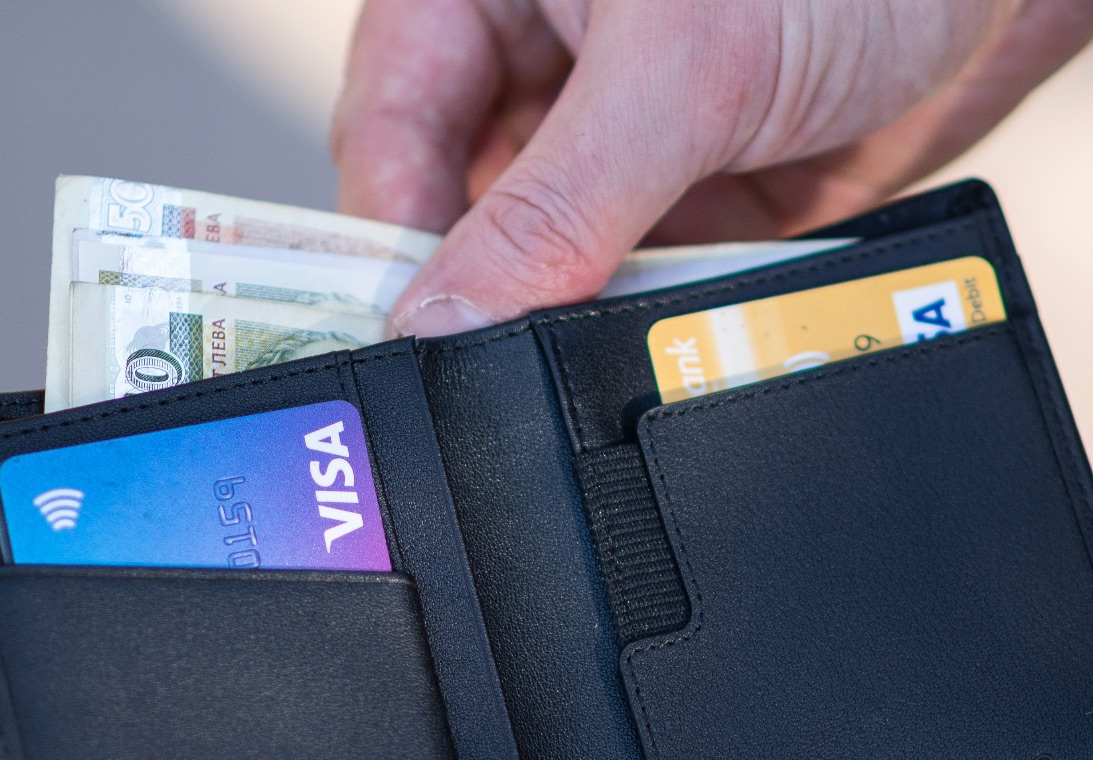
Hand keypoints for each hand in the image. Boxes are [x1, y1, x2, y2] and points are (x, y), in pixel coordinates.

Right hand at [333, 0, 1092, 334]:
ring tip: (625, 338)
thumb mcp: (679, 69)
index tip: (414, 340)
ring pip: (562, 263)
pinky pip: (652, 286)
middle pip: (467, 209)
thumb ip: (555, 205)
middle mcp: (547, 62)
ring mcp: (626, 140)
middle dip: (500, 287)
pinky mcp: (701, 201)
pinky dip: (670, 320)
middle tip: (514, 363)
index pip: (391, 128)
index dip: (394, 240)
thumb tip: (449, 316)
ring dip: (594, 310)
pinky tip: (689, 332)